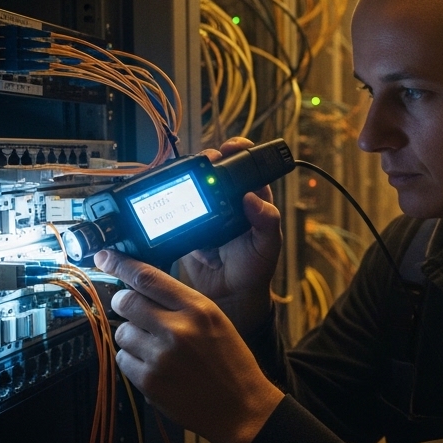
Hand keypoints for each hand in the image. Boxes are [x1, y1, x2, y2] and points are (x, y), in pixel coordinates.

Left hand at [96, 249, 284, 442]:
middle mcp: (178, 328)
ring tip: (155, 347)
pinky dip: (133, 360)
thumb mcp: (215, 320)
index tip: (104, 257)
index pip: (148, 276)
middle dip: (124, 304)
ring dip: (131, 336)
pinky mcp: (149, 381)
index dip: (120, 264)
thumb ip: (180, 302)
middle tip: (134, 312)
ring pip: (121, 331)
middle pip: (125, 301)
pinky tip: (155, 366)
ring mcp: (160, 356)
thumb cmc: (230, 362)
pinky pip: (122, 359)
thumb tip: (139, 287)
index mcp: (198, 308)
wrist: (242, 407)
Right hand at [179, 137, 282, 334]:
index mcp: (252, 199)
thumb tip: (253, 198)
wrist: (232, 295)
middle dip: (207, 161)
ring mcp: (205, 213)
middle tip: (205, 162)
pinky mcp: (187, 228)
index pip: (245, 166)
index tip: (232, 147)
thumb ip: (267, 221)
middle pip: (213, 171)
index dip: (238, 151)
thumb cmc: (256, 268)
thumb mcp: (268, 244)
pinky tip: (175, 210)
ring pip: (192, 187)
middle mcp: (228, 201)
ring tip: (185, 183)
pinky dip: (174, 210)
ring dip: (187, 182)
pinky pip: (177, 212)